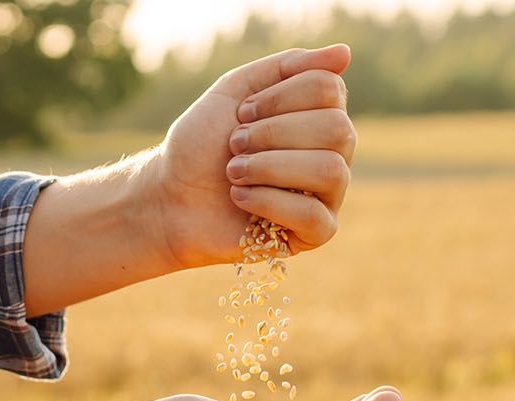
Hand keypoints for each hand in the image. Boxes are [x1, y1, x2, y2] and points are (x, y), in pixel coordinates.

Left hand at [137, 45, 358, 268]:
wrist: (169, 194)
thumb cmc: (201, 143)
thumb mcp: (236, 90)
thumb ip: (287, 66)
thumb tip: (345, 53)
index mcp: (318, 113)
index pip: (329, 88)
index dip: (279, 97)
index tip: (242, 113)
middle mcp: (333, 150)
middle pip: (337, 129)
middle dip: (273, 133)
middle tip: (234, 144)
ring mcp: (329, 194)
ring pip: (331, 171)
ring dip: (269, 167)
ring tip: (233, 173)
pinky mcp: (316, 232)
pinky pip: (315, 216)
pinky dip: (269, 202)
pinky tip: (240, 199)